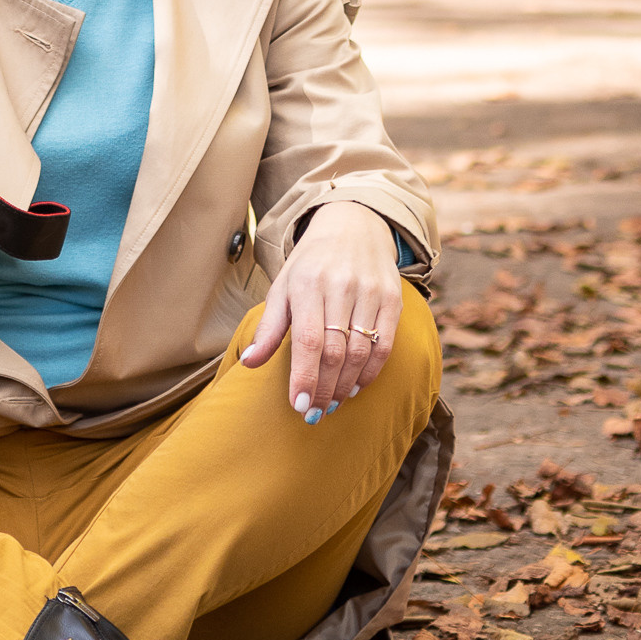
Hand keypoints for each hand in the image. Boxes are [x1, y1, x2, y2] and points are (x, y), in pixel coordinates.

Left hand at [240, 201, 404, 422]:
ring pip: (361, 351)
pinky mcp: (392, 299)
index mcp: (308, 284)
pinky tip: (357, 386)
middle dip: (324, 388)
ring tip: (333, 403)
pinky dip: (371, 371)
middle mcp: (341, 287)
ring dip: (346, 385)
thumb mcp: (283, 288)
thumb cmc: (310, 265)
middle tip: (314, 413)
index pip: (308, 340)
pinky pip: (385, 344)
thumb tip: (249, 363)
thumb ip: (269, 328)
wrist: (352, 226)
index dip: (305, 377)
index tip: (299, 406)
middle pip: (335, 351)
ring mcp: (370, 292)